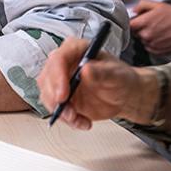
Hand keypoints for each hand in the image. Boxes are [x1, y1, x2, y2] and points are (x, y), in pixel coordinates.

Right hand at [39, 36, 159, 129]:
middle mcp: (65, 64)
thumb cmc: (120, 79)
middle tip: (70, 112)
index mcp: (77, 50)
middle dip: (55, 98)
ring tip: (78, 118)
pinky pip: (56, 109)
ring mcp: (61, 81)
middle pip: (47, 78)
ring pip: (48, 95)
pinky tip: (82, 121)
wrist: (123, 95)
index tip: (63, 94)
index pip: (58, 58)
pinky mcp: (61, 97)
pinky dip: (68, 119)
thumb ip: (102, 72)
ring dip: (61, 111)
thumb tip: (86, 69)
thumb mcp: (116, 76)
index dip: (57, 76)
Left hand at [130, 0, 170, 54]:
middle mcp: (145, 35)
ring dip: (147, 36)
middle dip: (141, 29)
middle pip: (136, 33)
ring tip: (159, 31)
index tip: (138, 21)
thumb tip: (134, 10)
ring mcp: (151, 44)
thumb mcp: (158, 5)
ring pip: (143, 40)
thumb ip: (143, 5)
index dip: (134, 22)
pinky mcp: (157, 51)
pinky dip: (153, 43)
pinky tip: (161, 37)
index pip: (129, 25)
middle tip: (152, 24)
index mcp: (144, 23)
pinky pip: (149, 47)